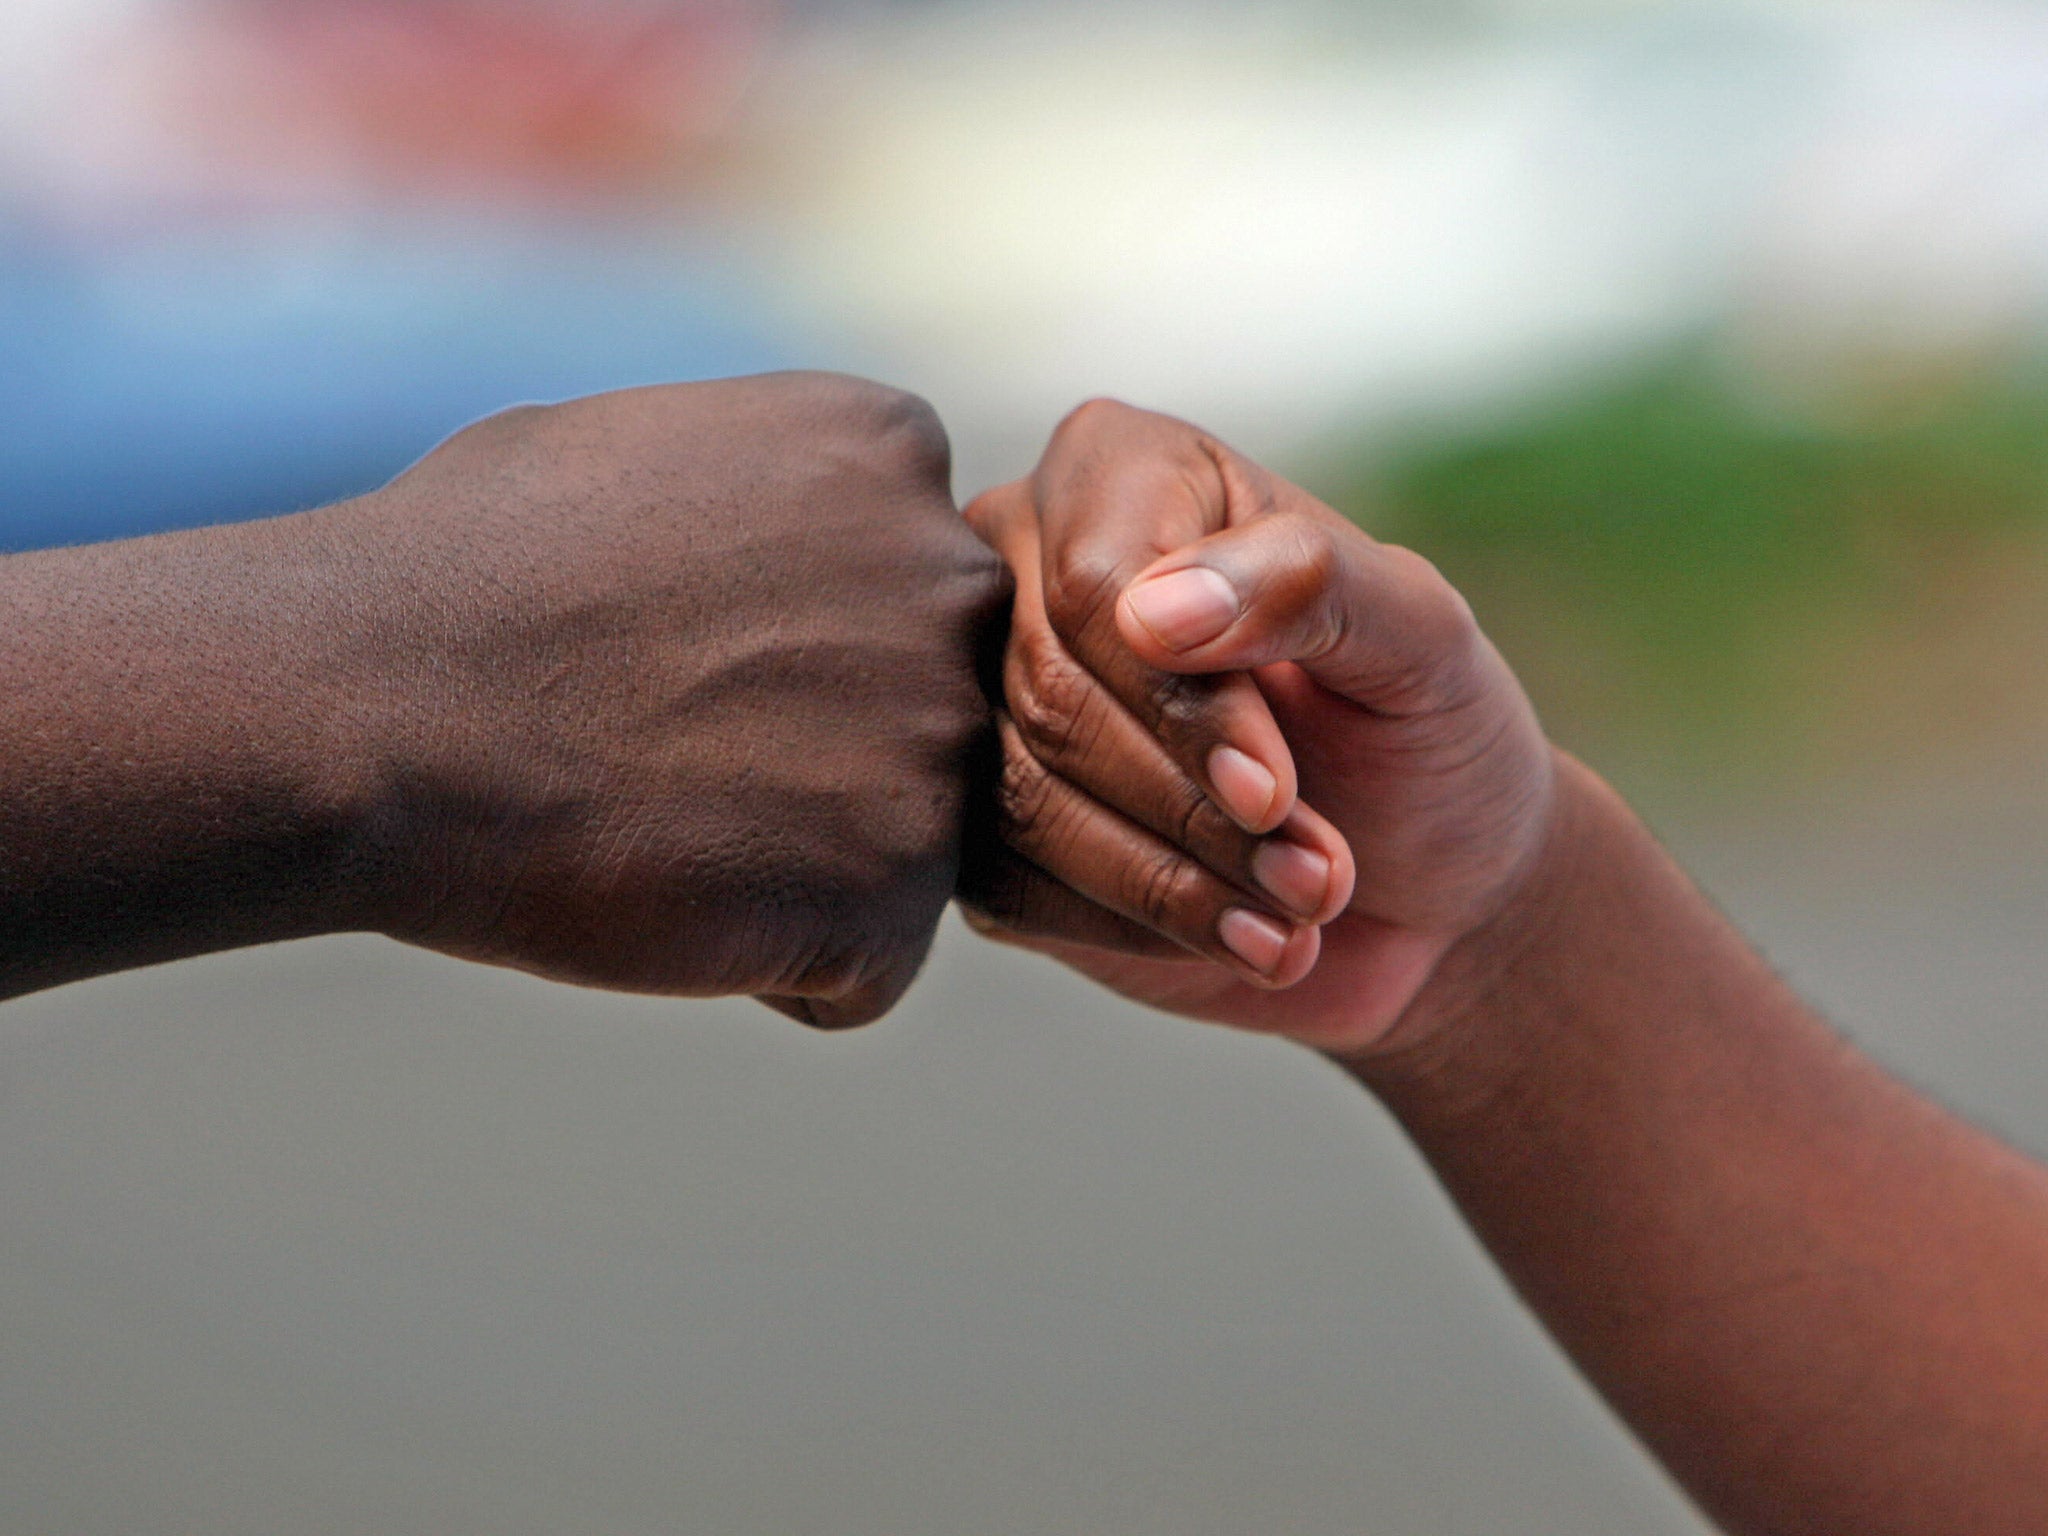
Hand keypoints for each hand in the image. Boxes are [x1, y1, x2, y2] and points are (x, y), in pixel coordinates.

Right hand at [334, 374, 1004, 1025]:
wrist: (369, 703)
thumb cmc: (460, 574)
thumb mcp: (644, 451)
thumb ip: (773, 491)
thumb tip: (793, 537)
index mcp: (890, 452)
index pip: (906, 587)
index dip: (789, 649)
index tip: (681, 659)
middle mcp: (949, 579)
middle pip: (922, 710)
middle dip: (822, 750)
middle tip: (671, 751)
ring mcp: (942, 732)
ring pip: (904, 840)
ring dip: (797, 859)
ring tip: (660, 819)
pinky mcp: (905, 883)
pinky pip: (870, 966)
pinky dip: (778, 966)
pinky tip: (673, 899)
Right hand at [959, 400, 1554, 1056]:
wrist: (1430, 885)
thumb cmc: (1425, 728)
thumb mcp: (1422, 639)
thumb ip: (1310, 582)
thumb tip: (1152, 613)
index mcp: (1119, 472)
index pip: (1090, 582)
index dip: (1181, 702)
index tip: (1275, 788)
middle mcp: (1025, 565)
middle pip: (1048, 694)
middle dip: (1193, 806)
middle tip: (1319, 874)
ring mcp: (990, 696)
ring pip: (1022, 798)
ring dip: (1173, 881)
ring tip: (1300, 910)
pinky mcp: (985, 825)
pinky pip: (1011, 886)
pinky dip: (1141, 926)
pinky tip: (1241, 938)